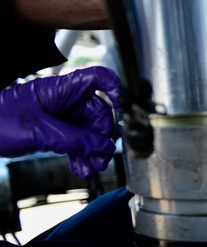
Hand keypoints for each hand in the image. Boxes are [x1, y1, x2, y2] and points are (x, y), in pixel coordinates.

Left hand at [0, 66, 120, 179]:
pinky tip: (80, 167)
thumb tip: (103, 147)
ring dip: (93, 152)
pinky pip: (77, 141)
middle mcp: (65, 99)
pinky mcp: (56, 130)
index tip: (126, 111)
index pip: (98, 78)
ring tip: (90, 168)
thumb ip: (75, 139)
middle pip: (99, 113)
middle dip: (101, 138)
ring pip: (89, 131)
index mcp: (62, 88)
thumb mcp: (39, 132)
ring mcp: (61, 115)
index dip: (116, 90)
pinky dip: (82, 155)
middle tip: (100, 158)